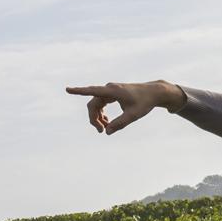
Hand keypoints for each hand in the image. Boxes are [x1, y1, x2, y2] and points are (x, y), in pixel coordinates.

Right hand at [64, 80, 185, 134]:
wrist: (153, 93)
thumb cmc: (144, 102)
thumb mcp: (133, 115)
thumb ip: (120, 124)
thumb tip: (107, 132)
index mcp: (113, 91)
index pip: (92, 91)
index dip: (79, 91)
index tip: (67, 90)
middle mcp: (109, 89)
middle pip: (93, 104)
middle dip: (94, 118)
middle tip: (101, 131)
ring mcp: (110, 91)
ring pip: (96, 105)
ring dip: (97, 117)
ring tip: (104, 128)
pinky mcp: (113, 94)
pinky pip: (101, 104)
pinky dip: (101, 113)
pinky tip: (106, 122)